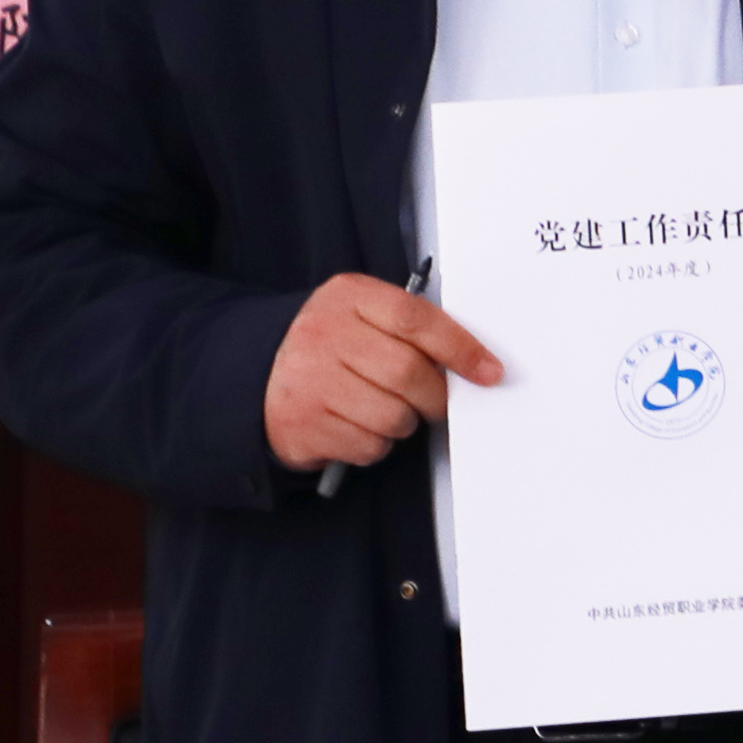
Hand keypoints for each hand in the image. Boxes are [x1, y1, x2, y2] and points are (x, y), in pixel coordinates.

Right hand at [264, 274, 501, 474]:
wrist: (253, 374)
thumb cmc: (326, 344)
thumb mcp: (359, 313)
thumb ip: (408, 326)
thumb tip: (471, 360)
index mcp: (347, 297)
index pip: (417, 319)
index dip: (461, 348)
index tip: (489, 371)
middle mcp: (323, 336)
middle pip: (409, 373)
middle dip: (434, 396)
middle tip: (435, 401)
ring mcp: (309, 383)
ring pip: (393, 416)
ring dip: (403, 421)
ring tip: (382, 408)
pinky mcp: (303, 427)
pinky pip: (369, 445)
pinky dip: (375, 443)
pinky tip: (356, 424)